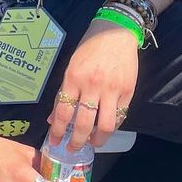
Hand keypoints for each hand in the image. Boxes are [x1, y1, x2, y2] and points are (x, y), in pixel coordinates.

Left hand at [47, 20, 138, 151]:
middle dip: (76, 141)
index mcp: (74, 78)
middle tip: (72, 148)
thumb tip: (53, 118)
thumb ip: (62, 93)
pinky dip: (112, 127)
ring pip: (105, 125)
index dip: (57, 131)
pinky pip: (120, 116)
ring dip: (98, 140)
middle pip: (84, 123)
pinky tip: (105, 128)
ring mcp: (112, 89)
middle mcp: (92, 85)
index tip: (54, 141)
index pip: (63, 112)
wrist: (116, 33)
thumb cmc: (90, 49)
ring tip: (92, 143)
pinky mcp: (128, 91)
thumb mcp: (71, 67)